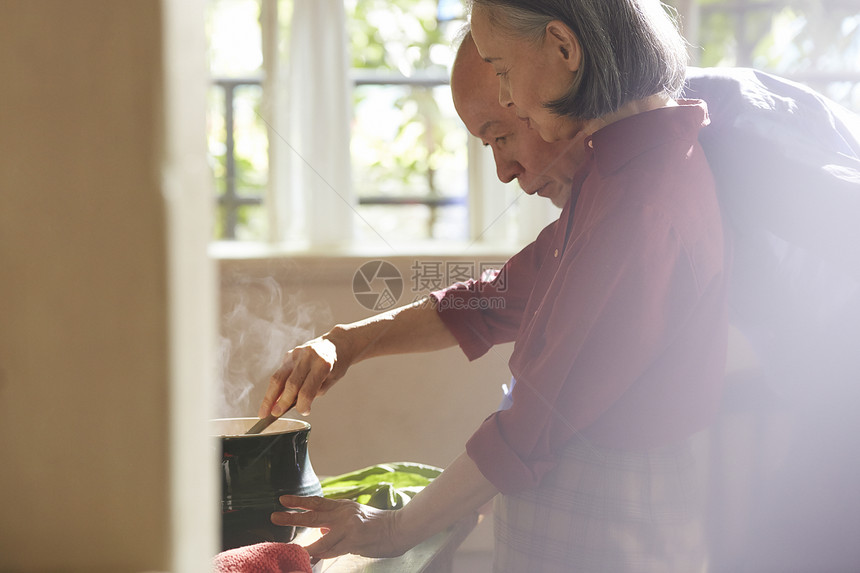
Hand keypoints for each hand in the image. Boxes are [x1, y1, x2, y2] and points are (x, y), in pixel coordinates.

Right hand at [258, 332, 349, 416]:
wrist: (337, 343)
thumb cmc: (337, 363)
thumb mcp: (332, 380)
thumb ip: (315, 391)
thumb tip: (294, 405)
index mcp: (322, 364)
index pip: (307, 389)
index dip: (302, 404)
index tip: (303, 412)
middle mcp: (307, 357)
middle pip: (290, 383)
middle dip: (282, 402)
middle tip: (275, 415)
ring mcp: (296, 354)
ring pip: (278, 377)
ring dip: (269, 396)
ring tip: (263, 411)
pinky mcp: (289, 354)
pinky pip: (279, 373)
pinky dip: (274, 388)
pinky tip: (271, 400)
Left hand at [271, 495, 408, 559]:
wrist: (399, 528)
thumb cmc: (378, 525)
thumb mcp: (356, 516)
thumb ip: (337, 522)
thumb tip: (320, 529)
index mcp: (343, 506)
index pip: (316, 502)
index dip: (299, 501)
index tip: (282, 500)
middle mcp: (343, 514)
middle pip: (312, 515)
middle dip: (292, 517)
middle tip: (274, 516)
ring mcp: (348, 527)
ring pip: (321, 539)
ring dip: (307, 547)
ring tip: (296, 550)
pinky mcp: (354, 540)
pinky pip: (333, 550)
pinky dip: (322, 555)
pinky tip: (313, 558)